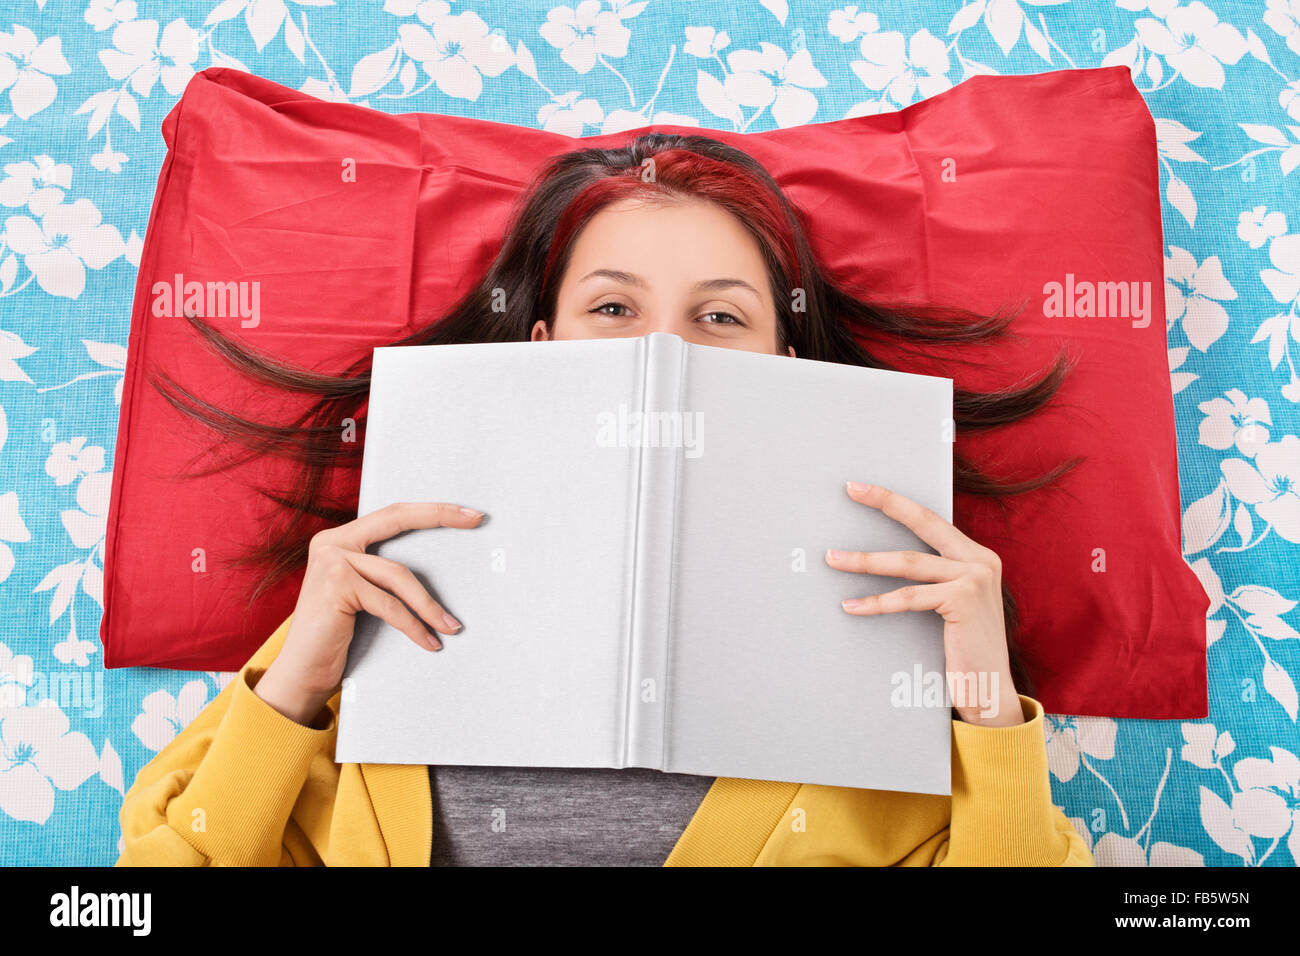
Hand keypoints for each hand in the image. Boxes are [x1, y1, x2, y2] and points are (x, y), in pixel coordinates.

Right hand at [254, 501, 483, 725]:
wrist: (300, 673)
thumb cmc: (336, 635)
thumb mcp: (360, 594)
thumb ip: (381, 573)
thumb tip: (438, 567)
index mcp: (340, 538)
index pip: (392, 516)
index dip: (431, 511)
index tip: (468, 513)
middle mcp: (332, 542)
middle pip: (396, 520)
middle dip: (439, 516)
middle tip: (476, 519)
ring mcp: (331, 562)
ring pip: (398, 575)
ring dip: (430, 605)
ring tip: (452, 626)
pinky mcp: (335, 587)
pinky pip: (389, 606)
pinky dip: (414, 626)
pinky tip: (430, 642)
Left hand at [825, 481, 1023, 726]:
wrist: (990, 689)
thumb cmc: (964, 648)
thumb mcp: (953, 603)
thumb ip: (935, 577)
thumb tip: (887, 559)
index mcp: (977, 556)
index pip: (931, 520)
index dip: (896, 502)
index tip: (862, 488)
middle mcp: (980, 560)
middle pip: (923, 523)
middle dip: (885, 503)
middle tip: (850, 489)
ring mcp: (974, 578)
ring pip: (906, 563)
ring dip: (864, 561)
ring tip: (832, 559)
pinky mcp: (963, 600)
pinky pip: (907, 598)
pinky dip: (876, 602)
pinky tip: (852, 606)